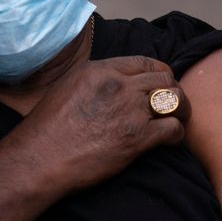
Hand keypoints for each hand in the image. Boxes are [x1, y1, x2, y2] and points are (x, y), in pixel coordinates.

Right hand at [12, 56, 186, 193]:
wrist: (39, 159)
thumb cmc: (46, 129)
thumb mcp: (68, 86)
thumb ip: (95, 79)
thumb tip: (112, 81)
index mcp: (101, 70)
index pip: (144, 61)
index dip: (159, 71)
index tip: (162, 82)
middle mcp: (119, 85)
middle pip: (165, 78)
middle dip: (173, 90)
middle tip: (173, 104)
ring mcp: (130, 111)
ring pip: (174, 100)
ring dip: (182, 110)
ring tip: (179, 119)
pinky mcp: (136, 138)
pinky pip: (173, 129)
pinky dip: (177, 134)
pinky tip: (171, 140)